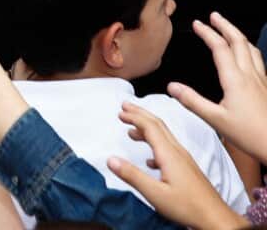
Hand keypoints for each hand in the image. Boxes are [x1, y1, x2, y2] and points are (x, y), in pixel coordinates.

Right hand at [107, 103, 246, 229]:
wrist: (216, 218)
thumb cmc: (189, 207)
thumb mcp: (155, 193)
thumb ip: (132, 175)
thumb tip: (111, 159)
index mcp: (169, 155)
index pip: (150, 127)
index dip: (134, 116)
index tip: (120, 111)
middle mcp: (178, 152)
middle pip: (158, 125)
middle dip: (141, 114)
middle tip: (125, 107)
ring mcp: (184, 160)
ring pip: (164, 136)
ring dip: (147, 128)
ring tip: (132, 129)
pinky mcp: (187, 168)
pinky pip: (169, 148)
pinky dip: (155, 144)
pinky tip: (149, 158)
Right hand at [167, 12, 266, 163]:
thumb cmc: (251, 134)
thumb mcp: (215, 119)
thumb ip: (192, 101)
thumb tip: (173, 87)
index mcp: (236, 80)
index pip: (220, 48)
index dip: (208, 33)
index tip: (197, 24)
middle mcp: (251, 76)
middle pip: (239, 41)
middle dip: (226, 26)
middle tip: (215, 16)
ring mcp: (262, 81)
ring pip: (252, 49)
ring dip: (239, 35)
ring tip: (230, 30)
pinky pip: (259, 61)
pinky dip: (249, 50)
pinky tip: (248, 57)